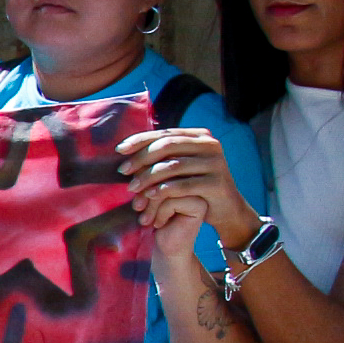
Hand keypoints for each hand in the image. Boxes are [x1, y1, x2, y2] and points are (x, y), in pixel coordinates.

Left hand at [118, 125, 254, 248]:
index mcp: (200, 136)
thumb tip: (126, 147)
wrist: (224, 209)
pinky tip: (149, 195)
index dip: (140, 140)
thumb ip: (164, 154)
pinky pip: (183, 185)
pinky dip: (163, 189)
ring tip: (132, 187)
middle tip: (123, 171)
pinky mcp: (217, 183)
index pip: (165, 133)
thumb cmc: (195, 186)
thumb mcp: (181, 165)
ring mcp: (215, 163)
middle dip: (141, 158)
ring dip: (148, 176)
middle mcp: (210, 145)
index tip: (119, 149)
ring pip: (173, 166)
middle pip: (167, 146)